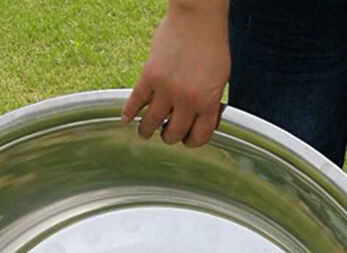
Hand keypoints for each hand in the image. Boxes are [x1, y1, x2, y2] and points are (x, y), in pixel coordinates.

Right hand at [122, 2, 229, 147]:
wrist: (198, 16)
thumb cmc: (211, 43)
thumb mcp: (220, 78)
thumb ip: (210, 101)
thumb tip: (200, 119)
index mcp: (207, 101)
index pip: (199, 136)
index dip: (193, 141)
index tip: (187, 139)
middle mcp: (187, 100)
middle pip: (173, 134)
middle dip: (169, 136)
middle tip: (165, 133)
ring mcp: (166, 89)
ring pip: (151, 123)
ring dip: (147, 131)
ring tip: (145, 132)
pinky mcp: (149, 77)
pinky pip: (135, 102)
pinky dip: (128, 113)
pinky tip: (125, 120)